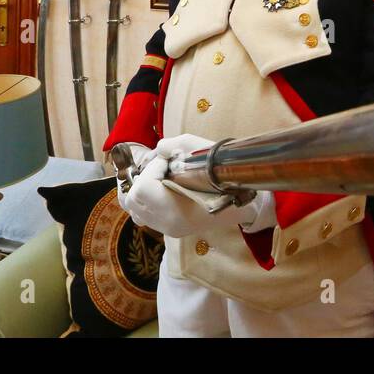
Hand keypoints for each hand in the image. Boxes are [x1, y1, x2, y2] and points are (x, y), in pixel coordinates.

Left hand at [118, 134, 274, 238]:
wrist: (241, 200)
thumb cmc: (223, 173)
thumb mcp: (202, 150)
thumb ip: (175, 145)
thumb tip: (157, 149)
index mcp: (175, 210)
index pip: (144, 187)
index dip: (152, 168)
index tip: (168, 160)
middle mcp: (166, 223)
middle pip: (133, 198)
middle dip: (144, 176)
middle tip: (161, 166)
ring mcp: (166, 228)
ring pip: (133, 208)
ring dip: (140, 188)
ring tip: (157, 176)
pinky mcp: (167, 228)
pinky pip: (142, 213)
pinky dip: (144, 198)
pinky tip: (159, 187)